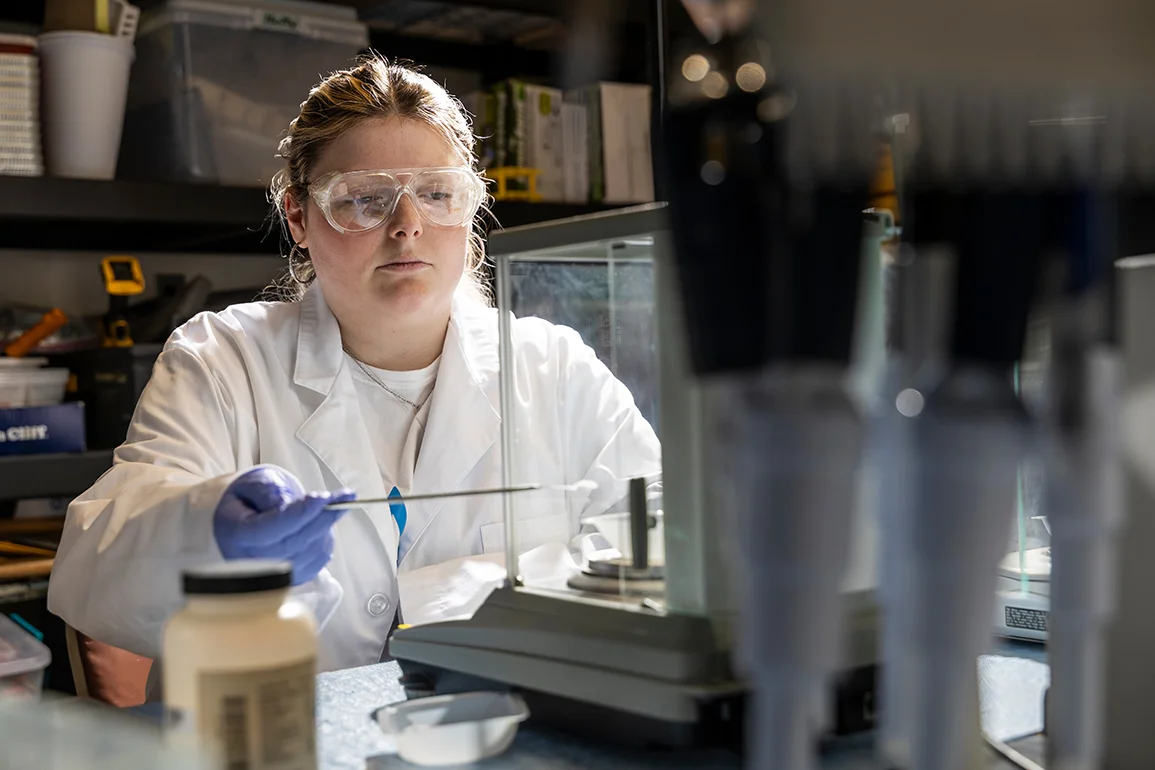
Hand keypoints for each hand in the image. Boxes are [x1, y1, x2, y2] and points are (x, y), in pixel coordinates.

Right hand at [213, 466, 354, 585]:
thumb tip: (289, 503)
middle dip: (324, 518)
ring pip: (308, 555)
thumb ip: (268, 490)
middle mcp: (250, 561)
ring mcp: (268, 575)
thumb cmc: (246, 500)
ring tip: (332, 506)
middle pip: (295, 543)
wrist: (239, 521)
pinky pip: (315, 564)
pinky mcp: (287, 580)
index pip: (273, 528)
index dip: (301, 513)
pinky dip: (325, 543)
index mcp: (237, 534)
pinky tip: (325, 525)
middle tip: (345, 496)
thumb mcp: (252, 483)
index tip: (323, 496)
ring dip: (326, 529)